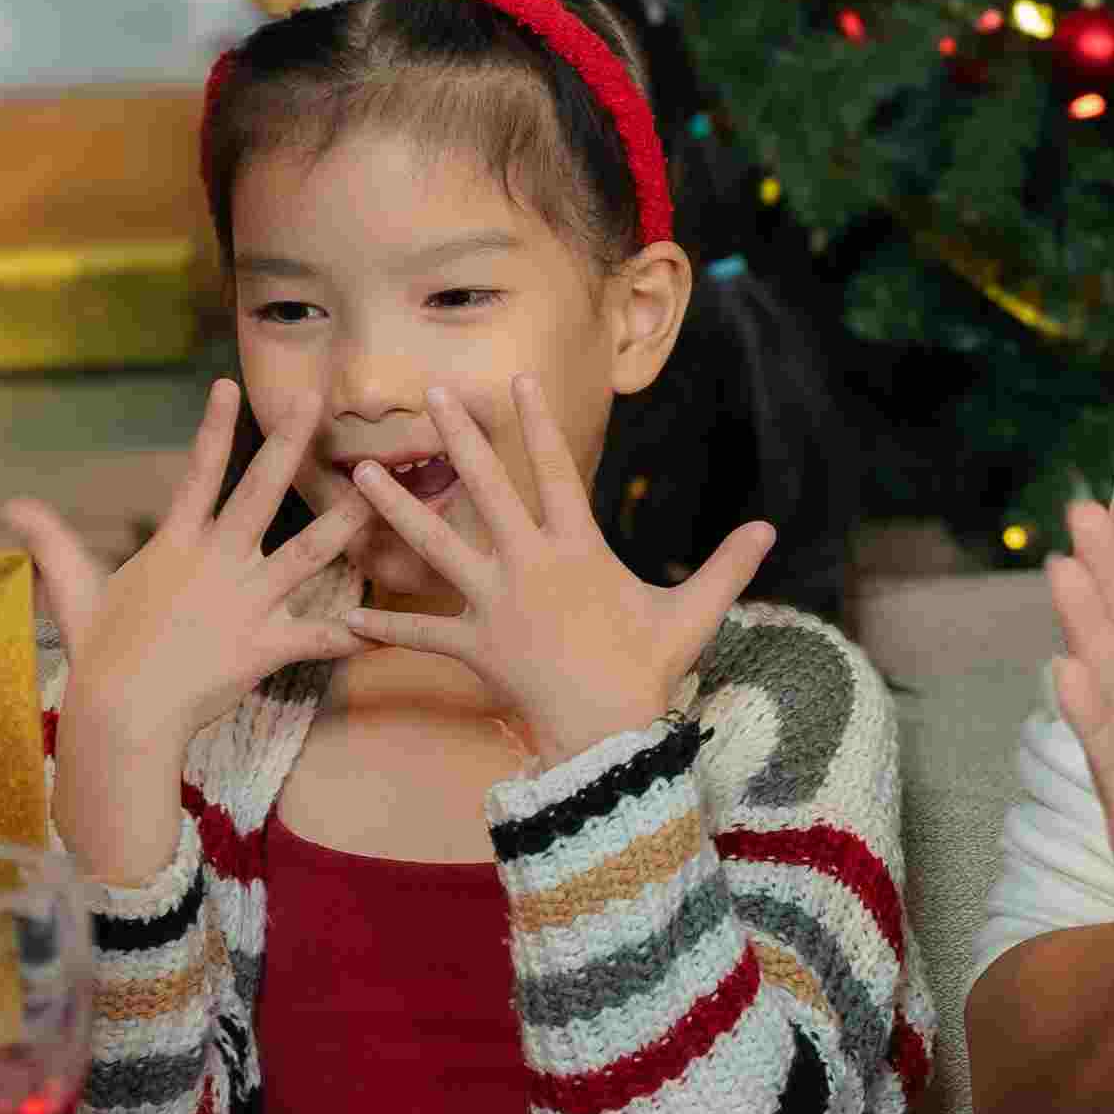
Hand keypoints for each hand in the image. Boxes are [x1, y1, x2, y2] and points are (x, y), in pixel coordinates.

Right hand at [7, 383, 360, 888]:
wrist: (124, 714)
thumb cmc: (99, 655)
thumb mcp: (73, 590)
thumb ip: (53, 542)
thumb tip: (10, 507)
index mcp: (175, 545)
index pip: (197, 473)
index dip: (214, 428)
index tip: (230, 386)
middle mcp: (218, 562)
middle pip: (262, 491)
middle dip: (290, 443)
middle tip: (318, 403)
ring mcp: (246, 601)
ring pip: (308, 552)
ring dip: (345, 521)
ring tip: (379, 491)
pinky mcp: (266, 645)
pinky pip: (317, 636)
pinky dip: (349, 633)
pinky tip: (381, 626)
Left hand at [335, 376, 770, 765]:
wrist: (607, 734)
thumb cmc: (649, 672)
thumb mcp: (693, 615)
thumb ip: (725, 567)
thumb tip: (768, 529)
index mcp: (577, 549)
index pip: (555, 472)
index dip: (535, 424)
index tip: (516, 379)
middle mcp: (528, 566)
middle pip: (486, 489)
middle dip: (459, 438)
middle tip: (432, 394)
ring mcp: (495, 604)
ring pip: (435, 547)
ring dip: (394, 509)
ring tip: (358, 473)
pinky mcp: (474, 646)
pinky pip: (422, 633)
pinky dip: (385, 626)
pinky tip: (345, 615)